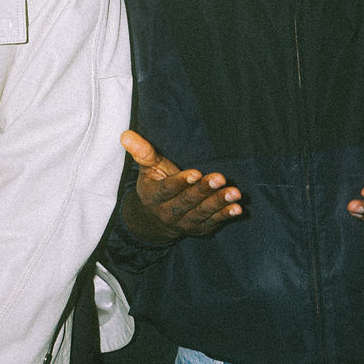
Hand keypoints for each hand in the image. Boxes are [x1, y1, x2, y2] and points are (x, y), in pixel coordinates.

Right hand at [119, 129, 241, 241]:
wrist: (155, 219)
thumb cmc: (155, 184)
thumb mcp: (148, 168)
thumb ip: (142, 152)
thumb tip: (126, 134)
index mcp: (154, 196)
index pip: (168, 189)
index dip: (181, 182)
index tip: (196, 173)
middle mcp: (168, 212)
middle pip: (187, 201)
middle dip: (204, 190)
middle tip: (220, 178)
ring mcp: (185, 223)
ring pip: (202, 212)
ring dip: (219, 203)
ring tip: (235, 193)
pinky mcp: (199, 229)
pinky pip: (213, 222)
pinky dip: (225, 216)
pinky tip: (237, 208)